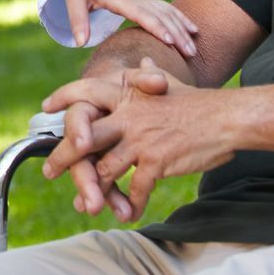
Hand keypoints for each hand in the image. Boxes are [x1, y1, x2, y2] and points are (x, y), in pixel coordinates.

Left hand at [41, 67, 235, 222]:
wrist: (227, 119)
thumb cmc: (199, 102)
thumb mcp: (170, 83)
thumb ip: (149, 75)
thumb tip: (144, 61)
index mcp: (127, 94)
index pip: (87, 92)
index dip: (65, 98)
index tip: (46, 107)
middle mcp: (128, 116)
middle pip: (83, 138)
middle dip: (62, 158)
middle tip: (49, 172)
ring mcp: (140, 140)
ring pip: (104, 169)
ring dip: (93, 191)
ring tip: (85, 204)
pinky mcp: (155, 162)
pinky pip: (135, 189)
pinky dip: (131, 204)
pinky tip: (130, 214)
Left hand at [60, 0, 196, 55]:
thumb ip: (77, 20)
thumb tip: (81, 43)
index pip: (139, 12)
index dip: (154, 25)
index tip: (168, 40)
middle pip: (160, 15)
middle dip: (176, 33)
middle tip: (189, 53)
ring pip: (167, 12)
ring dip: (182, 29)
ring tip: (193, 49)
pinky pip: (167, 8)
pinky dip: (181, 18)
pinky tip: (193, 30)